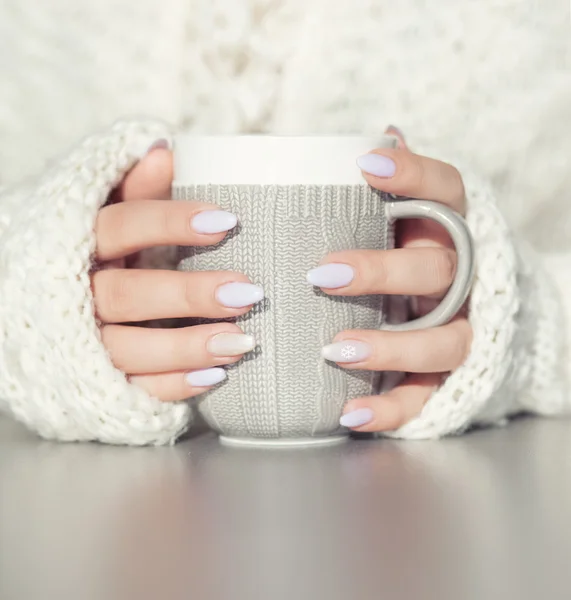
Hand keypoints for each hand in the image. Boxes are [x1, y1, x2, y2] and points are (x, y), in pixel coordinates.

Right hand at [93, 142, 263, 401]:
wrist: (30, 307)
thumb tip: (166, 150)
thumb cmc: (85, 255)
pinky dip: (171, 385)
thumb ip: (132, 189)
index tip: (227, 222)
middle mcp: (74, 295)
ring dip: (186, 347)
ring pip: (128, 349)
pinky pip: (130, 388)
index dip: (171, 223)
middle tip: (247, 293)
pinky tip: (213, 377)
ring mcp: (80, 343)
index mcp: (79, 244)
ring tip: (241, 341)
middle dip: (188, 296)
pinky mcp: (92, 380)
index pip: (121, 226)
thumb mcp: (100, 216)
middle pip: (128, 295)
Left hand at [308, 127, 472, 432]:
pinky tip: (350, 414)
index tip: (366, 163)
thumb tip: (381, 134)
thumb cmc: (421, 256)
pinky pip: (428, 396)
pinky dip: (392, 409)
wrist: (479, 311)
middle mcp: (465, 278)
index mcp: (451, 230)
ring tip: (336, 350)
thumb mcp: (415, 220)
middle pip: (438, 270)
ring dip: (390, 346)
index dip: (413, 174)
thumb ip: (399, 189)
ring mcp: (462, 328)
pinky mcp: (451, 376)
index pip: (446, 191)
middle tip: (322, 273)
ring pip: (442, 340)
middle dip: (383, 272)